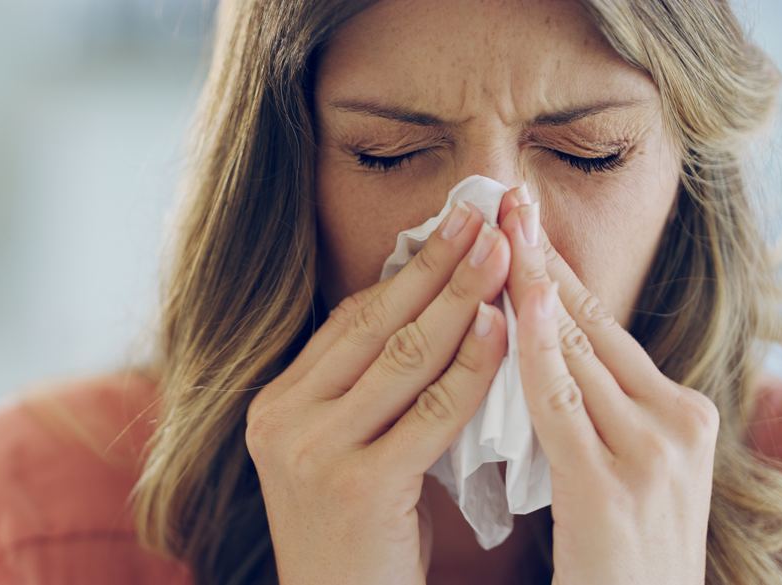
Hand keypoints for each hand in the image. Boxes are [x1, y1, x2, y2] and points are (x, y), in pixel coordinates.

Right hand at [246, 202, 509, 583]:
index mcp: (277, 405)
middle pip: (375, 325)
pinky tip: (504, 330)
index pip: (349, 322)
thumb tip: (429, 312)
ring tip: (503, 254)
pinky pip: (430, 413)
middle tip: (483, 215)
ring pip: (404, 358)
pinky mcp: (357, 486)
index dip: (404, 271)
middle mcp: (283, 420)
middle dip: (436, 265)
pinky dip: (471, 368)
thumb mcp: (344, 453)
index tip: (450, 228)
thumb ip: (369, 392)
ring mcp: (313, 452)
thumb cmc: (358, 538)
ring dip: (461, 299)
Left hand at [498, 191, 718, 584]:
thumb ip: (589, 411)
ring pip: (576, 349)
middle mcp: (676, 421)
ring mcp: (651, 451)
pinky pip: (559, 401)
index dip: (559, 272)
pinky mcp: (611, 485)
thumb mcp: (618, 469)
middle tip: (506, 199)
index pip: (604, 327)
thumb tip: (534, 348)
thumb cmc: (617, 559)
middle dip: (542, 258)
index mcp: (678, 414)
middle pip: (592, 322)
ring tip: (499, 226)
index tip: (523, 223)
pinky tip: (508, 302)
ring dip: (531, 283)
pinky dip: (532, 347)